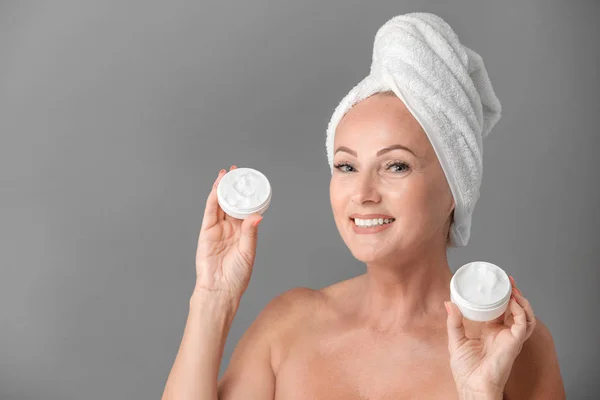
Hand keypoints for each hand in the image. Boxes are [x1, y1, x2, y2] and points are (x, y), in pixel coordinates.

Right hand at [194, 165, 264, 299]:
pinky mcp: (206, 232)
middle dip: (233, 186)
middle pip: (231, 202)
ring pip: (220, 204)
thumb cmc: (236, 276)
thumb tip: (257, 216)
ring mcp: (217, 229)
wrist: (220, 290)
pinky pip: (210, 212)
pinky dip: (213, 199)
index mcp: (243, 232)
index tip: (250, 182)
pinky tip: (216, 188)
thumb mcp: (248, 252)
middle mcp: (230, 228)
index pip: (245, 209)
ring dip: (222, 188)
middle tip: (236, 170)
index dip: (247, 195)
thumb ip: (250, 233)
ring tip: (225, 174)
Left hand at [445, 276, 535, 397]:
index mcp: (491, 332)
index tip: (495, 284)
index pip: (500, 310)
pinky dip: (521, 312)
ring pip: (525, 315)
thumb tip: (449, 303)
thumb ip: (454, 322)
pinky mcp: (514, 343)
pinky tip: (513, 303)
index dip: (500, 297)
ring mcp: (510, 338)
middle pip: (515, 309)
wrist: (472, 386)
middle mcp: (503, 334)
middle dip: (514, 294)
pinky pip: (523, 324)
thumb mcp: (456, 340)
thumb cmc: (466, 370)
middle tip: (508, 280)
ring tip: (513, 289)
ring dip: (521, 300)